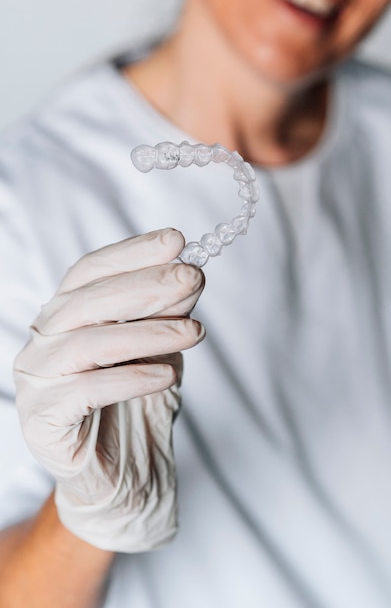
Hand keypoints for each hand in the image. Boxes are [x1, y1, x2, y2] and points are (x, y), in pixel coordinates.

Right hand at [14, 228, 204, 551]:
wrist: (125, 476)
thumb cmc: (138, 406)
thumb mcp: (160, 350)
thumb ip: (167, 314)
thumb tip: (190, 272)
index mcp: (65, 316)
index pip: (92, 270)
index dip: (132, 252)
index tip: (177, 240)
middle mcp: (43, 340)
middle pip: (88, 299)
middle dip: (147, 285)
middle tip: (193, 277)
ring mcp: (37, 379)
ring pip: (89, 342)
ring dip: (149, 332)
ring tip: (196, 332)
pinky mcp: (42, 419)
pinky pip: (87, 389)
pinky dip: (133, 377)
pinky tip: (168, 376)